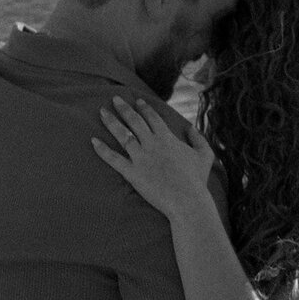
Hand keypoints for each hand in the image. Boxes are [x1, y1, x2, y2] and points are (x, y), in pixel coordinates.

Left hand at [92, 96, 215, 221]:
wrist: (188, 201)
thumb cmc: (197, 180)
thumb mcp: (205, 155)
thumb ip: (198, 139)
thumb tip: (190, 128)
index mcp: (167, 138)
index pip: (153, 118)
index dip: (144, 108)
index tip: (136, 101)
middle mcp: (152, 144)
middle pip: (135, 121)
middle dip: (124, 108)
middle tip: (114, 98)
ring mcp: (141, 158)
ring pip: (122, 135)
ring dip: (111, 122)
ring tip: (102, 112)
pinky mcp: (133, 173)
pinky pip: (114, 159)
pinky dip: (102, 150)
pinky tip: (93, 141)